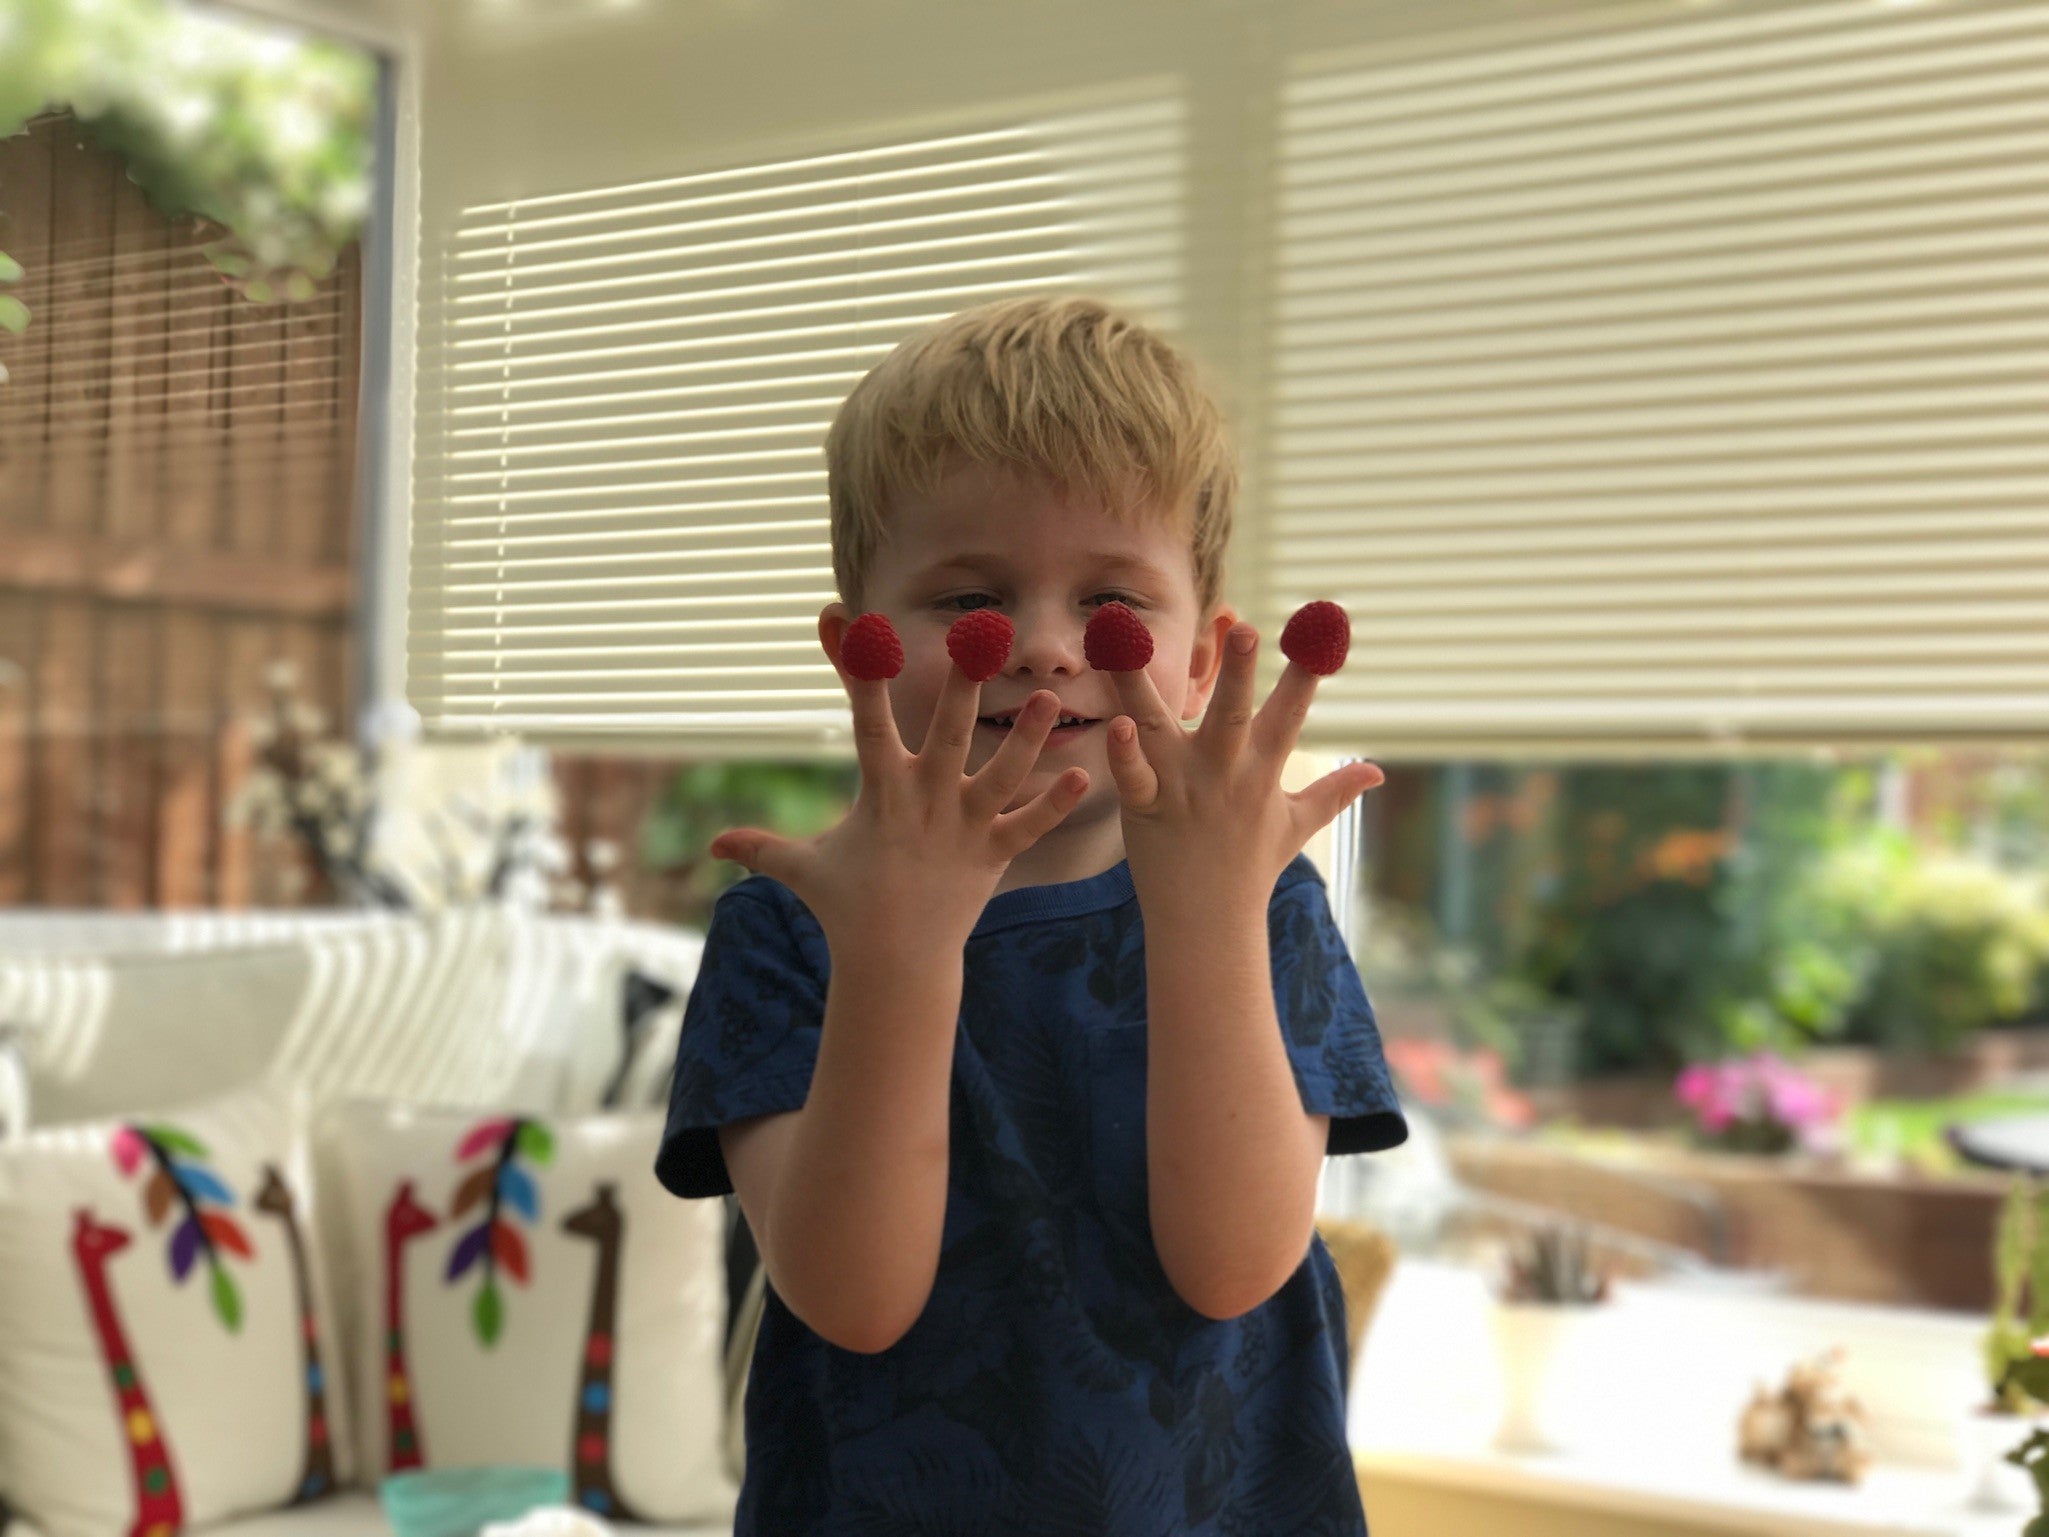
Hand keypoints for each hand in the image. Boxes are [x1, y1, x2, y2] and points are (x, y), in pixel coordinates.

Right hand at [709, 633, 1089, 955]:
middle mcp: (928, 801)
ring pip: (1004, 773)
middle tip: (981, 637)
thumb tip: (712, 845)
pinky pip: (1031, 826)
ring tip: (1051, 699)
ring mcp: (965, 828)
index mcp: (882, 794)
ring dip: (1029, 738)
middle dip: (964, 684)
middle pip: (950, 733)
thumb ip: (761, 849)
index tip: (853, 622)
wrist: (894, 963)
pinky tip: (1084, 775)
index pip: (868, 722)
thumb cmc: (846, 908)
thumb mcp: (802, 871)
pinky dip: (1056, 805)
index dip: (859, 671)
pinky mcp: (995, 855)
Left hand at [1103, 623, 1382, 917]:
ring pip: (1160, 728)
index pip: (1291, 711)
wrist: (1210, 925)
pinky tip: (1117, 724)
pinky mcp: (1146, 809)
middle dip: (1238, 673)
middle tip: (1244, 627)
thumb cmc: (1250, 869)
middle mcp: (1224, 773)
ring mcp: (1182, 790)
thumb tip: (1376, 771)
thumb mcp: (1297, 825)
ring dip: (1141, 685)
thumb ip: (1334, 791)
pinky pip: (1133, 778)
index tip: (1328, 622)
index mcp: (1262, 770)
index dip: (1308, 667)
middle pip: (1232, 716)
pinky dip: (1124, 755)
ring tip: (1123, 639)